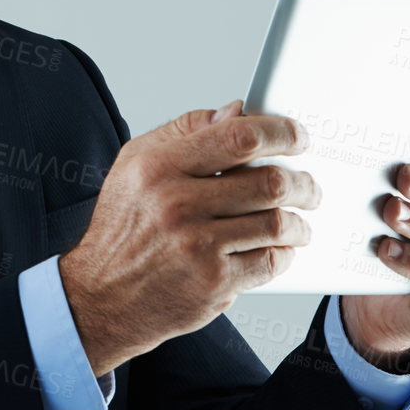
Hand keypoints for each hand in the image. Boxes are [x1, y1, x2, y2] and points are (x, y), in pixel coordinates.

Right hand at [58, 99, 320, 377]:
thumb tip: (236, 112)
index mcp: (158, 167)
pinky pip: (270, 262)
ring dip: (299, 222)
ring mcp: (197, 247)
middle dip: (302, 183)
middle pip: (269, 182)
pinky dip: (285, 254)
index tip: (298, 137)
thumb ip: (185, 131)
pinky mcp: (213, 283)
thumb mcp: (134, 164)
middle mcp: (177, 205)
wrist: (101, 297)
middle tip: (309, 187)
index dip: (280, 133)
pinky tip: (280, 249)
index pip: (238, 137)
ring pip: (277, 223)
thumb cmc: (121, 229)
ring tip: (299, 222)